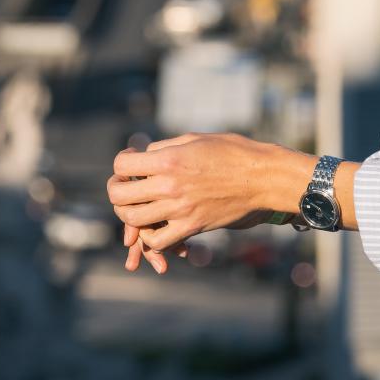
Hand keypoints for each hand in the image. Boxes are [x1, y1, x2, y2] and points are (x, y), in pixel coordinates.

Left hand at [108, 132, 299, 268]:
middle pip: (120, 195)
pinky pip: (158, 241)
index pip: (122, 165)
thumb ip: (164, 148)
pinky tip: (155, 225)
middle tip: (126, 185)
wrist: (262, 178)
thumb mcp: (194, 139)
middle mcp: (169, 186)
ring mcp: (180, 210)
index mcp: (168, 160)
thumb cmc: (232, 152)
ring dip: (128, 213)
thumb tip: (144, 157)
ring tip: (136, 204)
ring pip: (133, 220)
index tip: (132, 162)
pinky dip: (150, 236)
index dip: (122, 163)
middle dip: (117, 189)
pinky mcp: (192, 227)